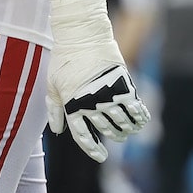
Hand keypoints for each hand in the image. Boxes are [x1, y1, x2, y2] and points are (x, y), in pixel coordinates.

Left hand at [47, 0, 149, 161]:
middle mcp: (92, 104)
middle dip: (112, 134)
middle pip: (106, 130)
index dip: (92, 149)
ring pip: (124, 124)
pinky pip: (137, 110)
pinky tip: (139, 119)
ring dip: (126, 129)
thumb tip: (57, 130)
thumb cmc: (63, 59)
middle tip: (115, 134)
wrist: (81, 36)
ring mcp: (109, 96)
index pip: (83, 136)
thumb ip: (54, 109)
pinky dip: (140, 118)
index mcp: (72, 105)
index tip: (100, 156)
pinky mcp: (125, 86)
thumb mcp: (52, 84)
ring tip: (126, 128)